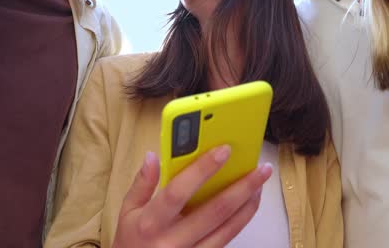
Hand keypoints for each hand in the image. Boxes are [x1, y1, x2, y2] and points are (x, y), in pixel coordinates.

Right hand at [112, 146, 271, 247]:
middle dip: (242, 187)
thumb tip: (153, 156)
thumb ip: (141, 183)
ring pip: (227, 229)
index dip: (202, 170)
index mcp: (151, 222)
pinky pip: (226, 240)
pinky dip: (241, 221)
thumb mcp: (127, 211)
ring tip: (260, 184)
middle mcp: (173, 240)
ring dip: (248, 205)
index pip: (178, 192)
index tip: (224, 150)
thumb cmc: (131, 241)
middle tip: (261, 169)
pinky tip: (249, 204)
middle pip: (214, 212)